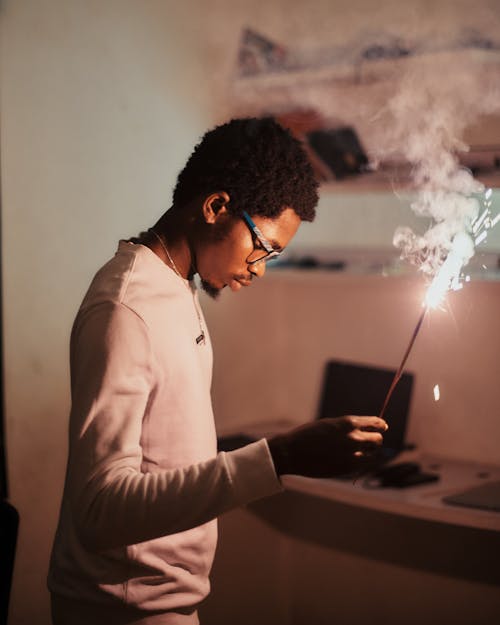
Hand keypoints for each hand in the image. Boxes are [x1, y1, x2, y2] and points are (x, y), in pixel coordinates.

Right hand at [267, 416, 387, 477]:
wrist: (292, 452)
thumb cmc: (308, 436)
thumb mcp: (329, 425)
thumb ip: (346, 428)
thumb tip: (363, 432)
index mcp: (348, 422)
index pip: (376, 423)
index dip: (380, 425)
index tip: (382, 427)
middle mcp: (353, 437)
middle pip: (377, 439)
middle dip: (374, 440)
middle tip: (370, 441)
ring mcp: (352, 454)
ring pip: (372, 454)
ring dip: (368, 452)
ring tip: (357, 451)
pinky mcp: (347, 468)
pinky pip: (362, 465)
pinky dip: (360, 462)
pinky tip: (350, 459)